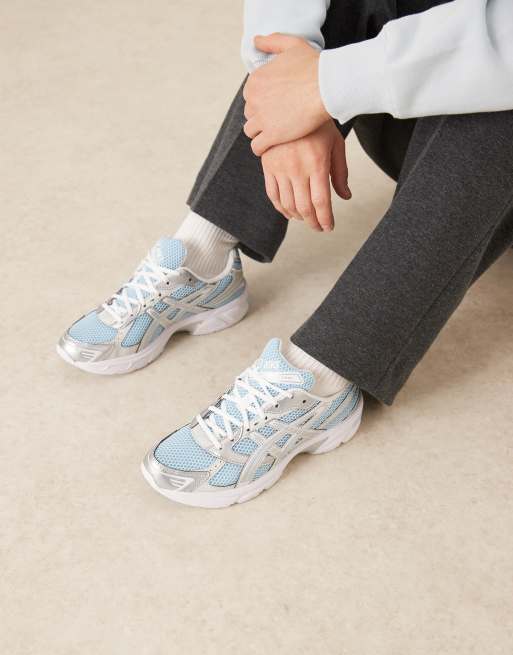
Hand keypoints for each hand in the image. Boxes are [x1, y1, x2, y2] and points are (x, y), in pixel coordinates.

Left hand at [243, 34, 329, 155]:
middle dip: (261, 117)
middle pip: (250, 113)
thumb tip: (256, 41)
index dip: (262, 100)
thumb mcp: (292, 45)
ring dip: (260, 133)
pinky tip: (271, 148)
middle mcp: (254, 99)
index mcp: (256, 79)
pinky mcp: (271, 135)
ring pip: (251, 131)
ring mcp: (262, 118)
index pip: (250, 95)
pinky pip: (257, 147)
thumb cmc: (314, 66)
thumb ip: (272, 42)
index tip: (274, 105)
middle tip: (276, 121)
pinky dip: (261, 148)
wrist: (327, 86)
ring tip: (273, 136)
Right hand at [261, 121, 350, 231]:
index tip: (329, 227)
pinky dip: (281, 208)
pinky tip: (289, 212)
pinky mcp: (268, 166)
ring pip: (288, 204)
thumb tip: (345, 197)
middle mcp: (297, 168)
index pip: (321, 202)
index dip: (325, 219)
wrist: (290, 102)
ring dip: (298, 216)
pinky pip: (273, 194)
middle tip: (319, 227)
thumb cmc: (318, 124)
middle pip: (304, 207)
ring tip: (306, 218)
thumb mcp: (335, 144)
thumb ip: (340, 172)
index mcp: (316, 163)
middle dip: (313, 222)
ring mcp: (280, 168)